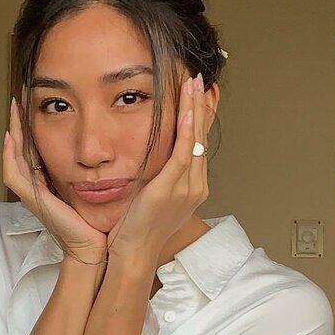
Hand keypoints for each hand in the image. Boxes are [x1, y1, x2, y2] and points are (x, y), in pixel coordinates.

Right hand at [4, 97, 107, 265]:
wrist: (96, 248)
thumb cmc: (100, 222)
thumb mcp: (99, 189)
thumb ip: (99, 170)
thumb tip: (111, 147)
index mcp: (51, 182)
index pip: (37, 148)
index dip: (33, 126)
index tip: (37, 102)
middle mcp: (39, 186)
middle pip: (21, 148)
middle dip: (19, 123)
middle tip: (20, 99)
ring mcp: (33, 194)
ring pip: (14, 157)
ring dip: (13, 132)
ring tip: (15, 109)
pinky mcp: (33, 200)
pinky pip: (13, 174)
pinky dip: (9, 155)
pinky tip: (12, 137)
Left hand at [106, 73, 208, 264]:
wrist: (132, 254)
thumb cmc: (135, 231)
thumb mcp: (151, 198)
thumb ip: (157, 177)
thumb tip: (151, 160)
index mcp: (191, 187)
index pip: (198, 144)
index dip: (200, 117)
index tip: (200, 95)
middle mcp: (194, 185)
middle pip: (202, 137)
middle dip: (201, 106)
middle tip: (201, 80)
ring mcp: (186, 187)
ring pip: (195, 139)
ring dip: (195, 109)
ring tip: (194, 83)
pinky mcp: (171, 188)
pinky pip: (182, 153)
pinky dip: (186, 129)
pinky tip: (187, 110)